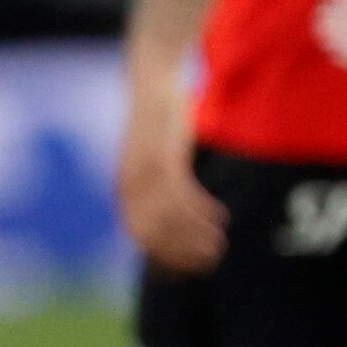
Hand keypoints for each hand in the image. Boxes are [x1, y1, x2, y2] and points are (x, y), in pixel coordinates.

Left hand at [117, 73, 227, 275]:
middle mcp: (131, 184)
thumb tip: (184, 214)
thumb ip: (165, 185)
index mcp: (127, 189)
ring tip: (219, 243)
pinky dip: (199, 209)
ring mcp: (144, 170)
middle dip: (182, 250)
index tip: (192, 267)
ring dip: (195, 233)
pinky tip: (219, 216)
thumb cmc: (161, 123)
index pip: (142, 236)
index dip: (167, 255)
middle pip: (154, 232)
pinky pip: (180, 191)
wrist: (153, 79)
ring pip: (168, 215)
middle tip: (212, 260)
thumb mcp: (159, 158)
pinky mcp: (162, 154)